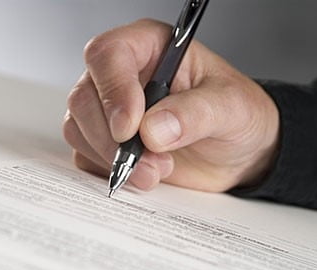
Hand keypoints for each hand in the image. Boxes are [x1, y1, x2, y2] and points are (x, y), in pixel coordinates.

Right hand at [63, 19, 278, 191]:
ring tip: (155, 171)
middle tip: (152, 161)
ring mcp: (112, 110)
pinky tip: (141, 174)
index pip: (109, 54)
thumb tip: (152, 130)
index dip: (114, 90)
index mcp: (151, 49)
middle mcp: (125, 76)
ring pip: (79, 127)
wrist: (237, 151)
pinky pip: (86, 154)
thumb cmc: (237, 116)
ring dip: (111, 158)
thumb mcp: (231, 107)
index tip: (131, 129)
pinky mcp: (109, 141)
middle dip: (112, 138)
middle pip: (85, 96)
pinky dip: (107, 170)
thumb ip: (195, 113)